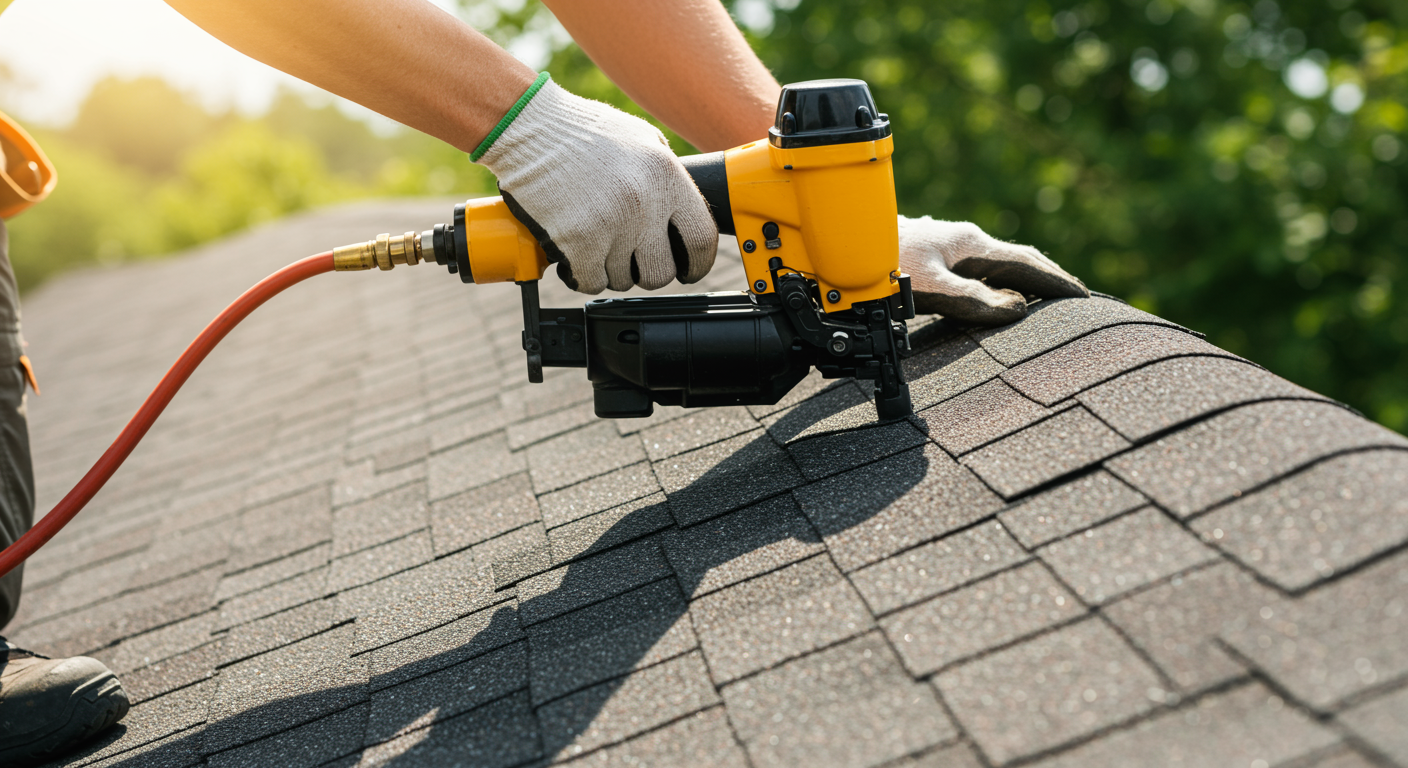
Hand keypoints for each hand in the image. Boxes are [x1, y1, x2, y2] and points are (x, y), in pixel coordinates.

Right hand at [478, 78, 717, 293]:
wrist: (528, 125)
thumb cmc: (581, 130)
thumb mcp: (641, 138)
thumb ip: (668, 174)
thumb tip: (683, 212)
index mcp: (666, 176)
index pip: (701, 239)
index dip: (697, 264)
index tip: (687, 270)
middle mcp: (644, 202)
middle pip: (661, 271)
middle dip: (646, 272)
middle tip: (631, 260)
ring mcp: (610, 224)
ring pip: (622, 280)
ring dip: (610, 270)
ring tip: (595, 243)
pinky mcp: (577, 240)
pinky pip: (591, 281)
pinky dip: (583, 275)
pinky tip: (576, 256)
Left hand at [898, 216, 1087, 324]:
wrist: (837, 247)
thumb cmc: (880, 266)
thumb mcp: (930, 288)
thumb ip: (973, 299)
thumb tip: (1016, 308)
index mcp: (970, 243)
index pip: (1028, 263)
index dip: (1057, 282)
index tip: (1084, 298)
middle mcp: (962, 238)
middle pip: (1016, 259)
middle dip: (1047, 277)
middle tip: (1075, 298)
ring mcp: (946, 244)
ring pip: (995, 262)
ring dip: (1022, 278)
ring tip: (1044, 297)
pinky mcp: (931, 254)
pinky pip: (975, 268)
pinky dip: (996, 280)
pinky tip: (992, 291)